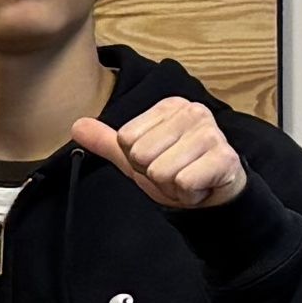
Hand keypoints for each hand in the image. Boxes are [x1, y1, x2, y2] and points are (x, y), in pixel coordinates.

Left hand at [73, 98, 245, 210]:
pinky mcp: (224, 158)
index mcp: (169, 106)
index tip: (159, 159)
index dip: (137, 159)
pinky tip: (199, 186)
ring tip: (186, 178)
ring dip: (172, 185)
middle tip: (174, 172)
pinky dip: (188, 193)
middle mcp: (192, 112)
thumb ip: (107, 141)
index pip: (126, 139)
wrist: (213, 196)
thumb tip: (76, 125)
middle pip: (142, 155)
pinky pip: (184, 182)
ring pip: (162, 171)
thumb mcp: (136, 156)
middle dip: (155, 174)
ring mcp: (212, 133)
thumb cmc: (177, 169)